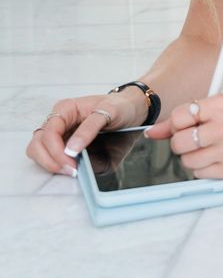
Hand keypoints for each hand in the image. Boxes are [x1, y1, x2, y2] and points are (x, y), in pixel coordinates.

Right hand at [25, 90, 146, 175]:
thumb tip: (71, 149)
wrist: (130, 110)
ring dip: (50, 164)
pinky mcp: (64, 145)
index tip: (71, 163)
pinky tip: (71, 168)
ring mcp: (60, 133)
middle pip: (37, 143)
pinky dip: (55, 165)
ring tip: (71, 171)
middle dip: (50, 160)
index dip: (56, 151)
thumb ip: (89, 129)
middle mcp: (58, 121)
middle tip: (70, 171)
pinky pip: (50, 157)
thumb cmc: (119, 106)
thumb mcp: (109, 111)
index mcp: (66, 109)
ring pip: (38, 151)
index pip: (49, 132)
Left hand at [146, 94, 222, 178]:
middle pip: (179, 142)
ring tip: (207, 147)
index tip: (186, 123)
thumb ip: (186, 116)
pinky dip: (202, 167)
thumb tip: (153, 131)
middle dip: (181, 141)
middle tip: (194, 137)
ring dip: (191, 155)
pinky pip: (199, 174)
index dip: (178, 123)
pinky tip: (215, 156)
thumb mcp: (219, 105)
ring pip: (187, 160)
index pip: (179, 117)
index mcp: (221, 105)